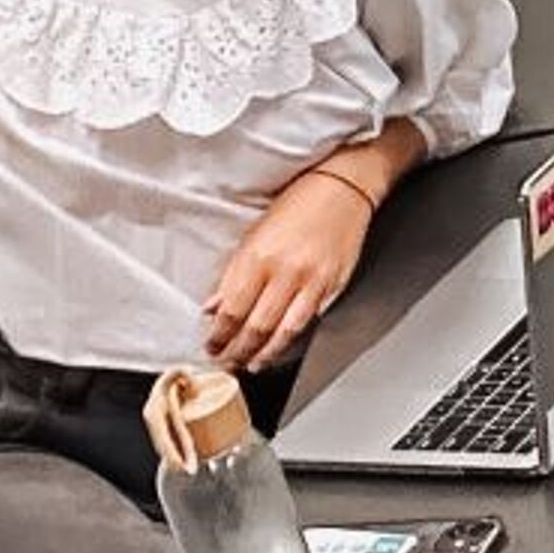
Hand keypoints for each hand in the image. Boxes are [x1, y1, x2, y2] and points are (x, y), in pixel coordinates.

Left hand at [203, 171, 380, 368]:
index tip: (212, 346)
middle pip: (254, 327)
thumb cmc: (298, 204)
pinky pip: (307, 322)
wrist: (341, 188)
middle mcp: (283, 271)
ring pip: (282, 333)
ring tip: (251, 364)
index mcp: (257, 256)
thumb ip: (233, 274)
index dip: (219, 335)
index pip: (231, 310)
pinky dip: (289, 340)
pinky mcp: (331, 286)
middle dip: (237, 351)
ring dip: (263, 354)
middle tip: (227, 362)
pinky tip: (279, 348)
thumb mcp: (254, 233)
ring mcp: (310, 281)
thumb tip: (213, 305)